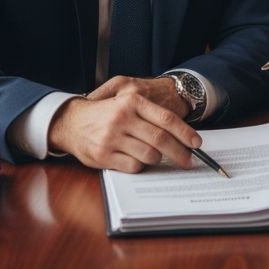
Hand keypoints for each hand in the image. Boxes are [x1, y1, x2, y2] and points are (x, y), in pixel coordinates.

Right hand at [49, 76, 199, 172]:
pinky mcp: (104, 155)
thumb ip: (151, 114)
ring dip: (158, 159)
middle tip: (188, 161)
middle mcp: (123, 118)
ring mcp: (113, 137)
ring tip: (155, 156)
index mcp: (132, 102)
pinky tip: (136, 159)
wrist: (72, 122)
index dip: (185, 132)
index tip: (197, 143)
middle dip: (180, 153)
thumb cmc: (106, 113)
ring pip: (150, 155)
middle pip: (161, 139)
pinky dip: (140, 166)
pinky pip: (134, 166)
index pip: (167, 118)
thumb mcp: (127, 102)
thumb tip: (182, 133)